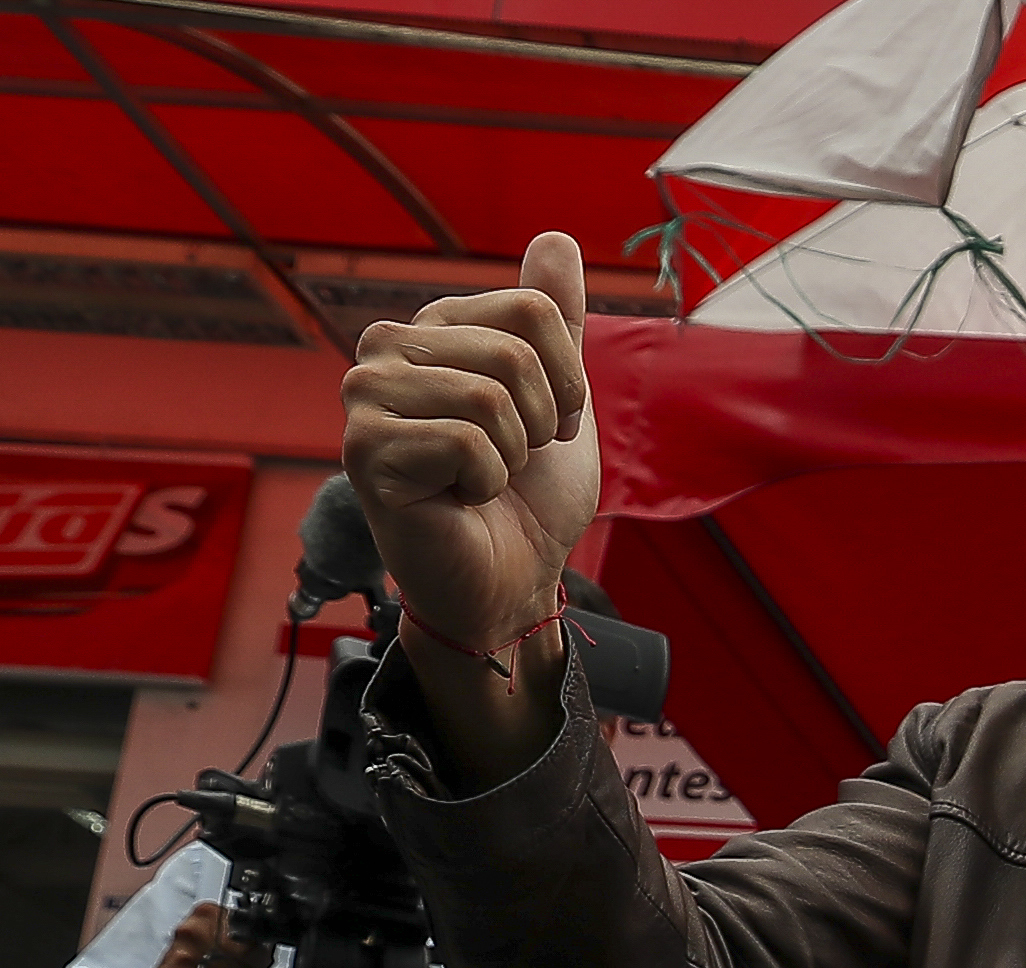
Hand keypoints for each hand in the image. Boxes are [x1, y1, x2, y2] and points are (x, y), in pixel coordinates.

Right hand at [340, 233, 598, 699]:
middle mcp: (387, 348)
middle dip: (540, 421)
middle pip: (513, 351)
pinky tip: (457, 498)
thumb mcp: (558, 396)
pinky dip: (486, 482)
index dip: (566, 380)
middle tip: (513, 459)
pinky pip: (466, 442)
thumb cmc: (529, 494)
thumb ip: (554, 320)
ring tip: (482, 478)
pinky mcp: (363, 448)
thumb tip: (556, 237)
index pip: (534, 309)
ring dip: (512, 455)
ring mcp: (366, 396)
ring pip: (488, 396)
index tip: (546, 424)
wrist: (512, 577)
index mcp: (434, 327)